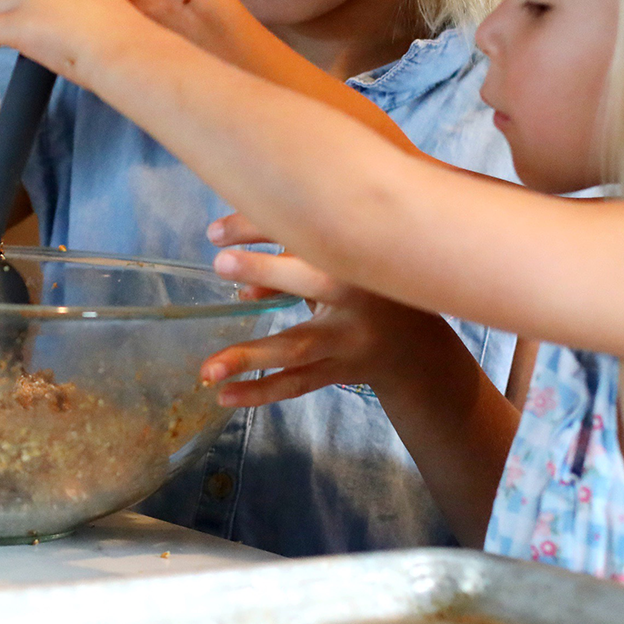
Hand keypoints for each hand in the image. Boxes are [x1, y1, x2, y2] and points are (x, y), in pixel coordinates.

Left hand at [200, 213, 454, 407]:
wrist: (415, 345)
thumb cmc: (365, 290)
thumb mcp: (338, 268)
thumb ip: (292, 266)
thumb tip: (242, 287)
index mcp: (357, 258)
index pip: (309, 234)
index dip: (263, 228)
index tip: (217, 231)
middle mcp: (358, 298)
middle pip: (314, 282)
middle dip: (269, 271)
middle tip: (220, 263)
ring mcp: (349, 341)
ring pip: (298, 347)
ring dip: (252, 356)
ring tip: (208, 370)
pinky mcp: (340, 372)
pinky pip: (297, 384)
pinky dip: (261, 391)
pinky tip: (226, 395)